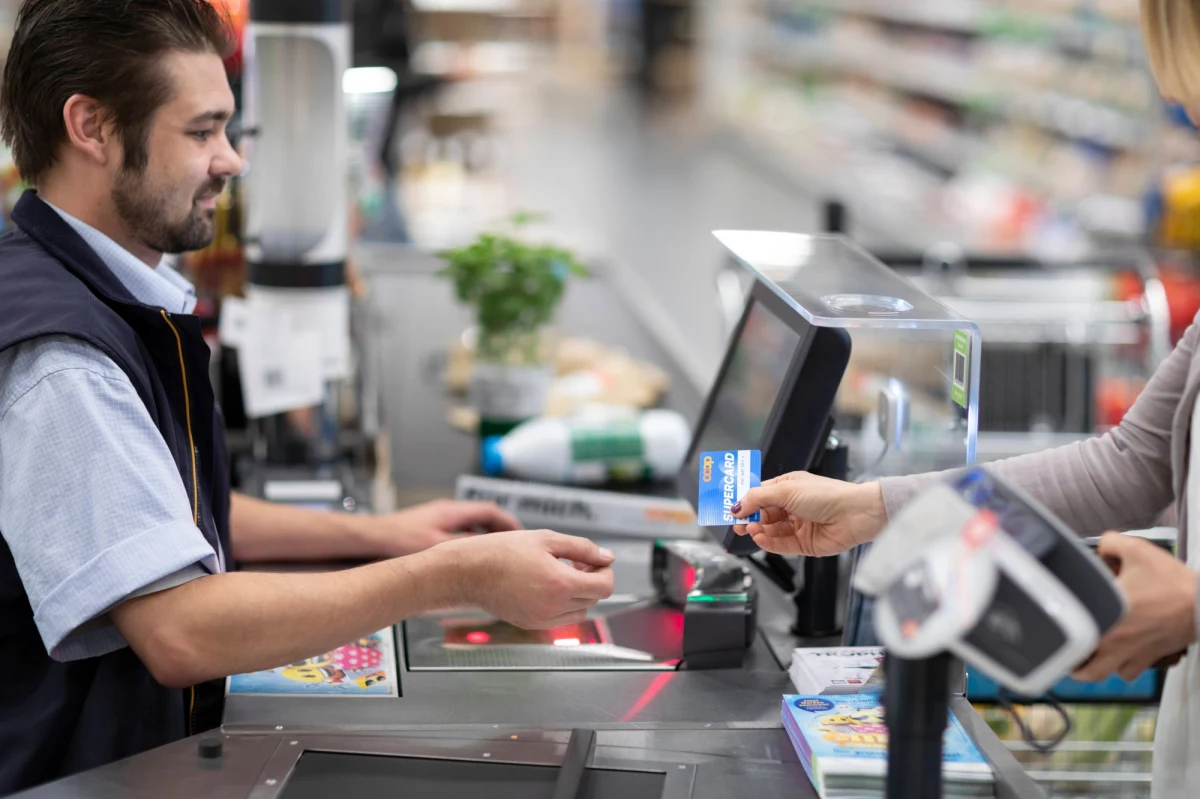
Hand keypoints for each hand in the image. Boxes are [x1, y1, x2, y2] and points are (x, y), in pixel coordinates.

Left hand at [367, 499, 521, 556]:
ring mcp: (438, 518)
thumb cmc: (401, 539)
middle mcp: (448, 511)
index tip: (522, 534)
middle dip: (501, 530)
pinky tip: (469, 557)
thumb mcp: (440, 546)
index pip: (492, 511)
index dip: (510, 523)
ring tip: (496, 552)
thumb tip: (492, 551)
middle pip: (484, 516)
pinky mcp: (429, 527)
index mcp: (454, 511)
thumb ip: (468, 548)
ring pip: (471, 525)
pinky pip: (459, 532)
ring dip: (486, 536)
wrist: (373, 537)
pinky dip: (471, 542)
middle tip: (514, 544)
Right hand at [437, 530, 615, 628]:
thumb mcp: (546, 539)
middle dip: (591, 579)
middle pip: (594, 598)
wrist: (468, 572)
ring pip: (579, 611)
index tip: (593, 559)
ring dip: (578, 593)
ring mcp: (542, 619)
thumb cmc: (502, 551)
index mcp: (561, 584)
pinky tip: (546, 584)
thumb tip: (607, 557)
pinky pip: (560, 617)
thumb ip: (582, 547)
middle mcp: (554, 607)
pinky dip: (562, 603)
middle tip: (575, 560)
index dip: (604, 570)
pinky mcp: (531, 624)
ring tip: (559, 571)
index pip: (605, 586)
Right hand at [730, 473, 885, 556]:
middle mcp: (794, 506)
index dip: (747, 501)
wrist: (855, 515)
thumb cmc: (827, 495)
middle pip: (764, 514)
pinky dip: (769, 543)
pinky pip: (782, 545)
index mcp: (789, 487)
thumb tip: (738, 505)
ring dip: (759, 530)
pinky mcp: (805, 543)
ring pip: (771, 530)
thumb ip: (758, 498)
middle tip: (737, 523)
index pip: (761, 494)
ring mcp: (799, 525)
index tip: (732, 508)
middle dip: (750, 518)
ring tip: (749, 530)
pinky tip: (760, 539)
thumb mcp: (786, 490)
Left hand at [1072, 533, 1197, 681]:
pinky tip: (1118, 658)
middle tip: (1065, 647)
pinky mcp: (1148, 658)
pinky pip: (1128, 673)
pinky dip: (1121, 669)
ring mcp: (1130, 652)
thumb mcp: (1137, 550)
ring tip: (1086, 656)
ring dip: (1091, 667)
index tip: (1056, 616)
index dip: (1061, 620)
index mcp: (1104, 612)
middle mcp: (1113, 638)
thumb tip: (1101, 546)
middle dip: (1069, 659)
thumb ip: (1111, 543)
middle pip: (1080, 665)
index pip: (1072, 624)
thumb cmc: (1173, 582)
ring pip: (1102, 673)